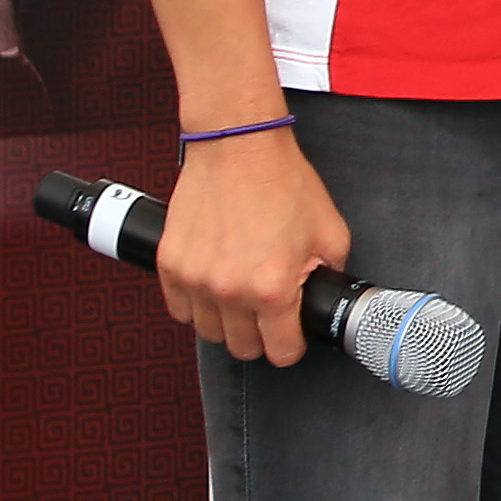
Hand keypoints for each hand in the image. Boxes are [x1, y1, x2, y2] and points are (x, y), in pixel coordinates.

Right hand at [154, 128, 344, 369]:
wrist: (239, 147)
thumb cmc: (282, 182)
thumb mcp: (330, 232)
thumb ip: (330, 273)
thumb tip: (327, 295)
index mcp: (272, 288)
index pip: (280, 353)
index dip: (291, 345)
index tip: (291, 334)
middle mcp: (229, 290)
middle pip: (241, 349)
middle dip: (259, 335)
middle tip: (267, 311)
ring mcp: (195, 280)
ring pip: (209, 333)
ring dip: (226, 321)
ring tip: (240, 293)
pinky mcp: (170, 265)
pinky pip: (179, 310)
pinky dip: (195, 304)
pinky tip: (213, 285)